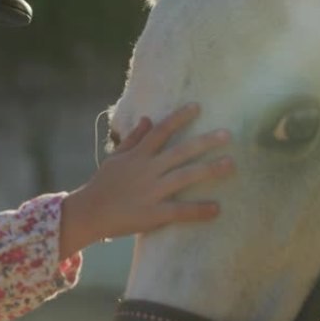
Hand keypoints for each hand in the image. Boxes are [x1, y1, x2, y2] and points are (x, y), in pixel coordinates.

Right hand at [59, 103, 232, 257]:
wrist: (88, 213)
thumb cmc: (103, 185)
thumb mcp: (115, 158)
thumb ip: (133, 139)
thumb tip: (147, 119)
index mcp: (138, 156)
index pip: (161, 131)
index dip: (179, 118)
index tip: (198, 107)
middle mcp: (147, 170)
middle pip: (180, 152)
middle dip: (204, 142)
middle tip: (228, 134)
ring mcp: (151, 192)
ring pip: (184, 177)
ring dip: (208, 170)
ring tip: (230, 164)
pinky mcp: (153, 214)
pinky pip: (179, 211)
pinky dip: (198, 210)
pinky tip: (217, 208)